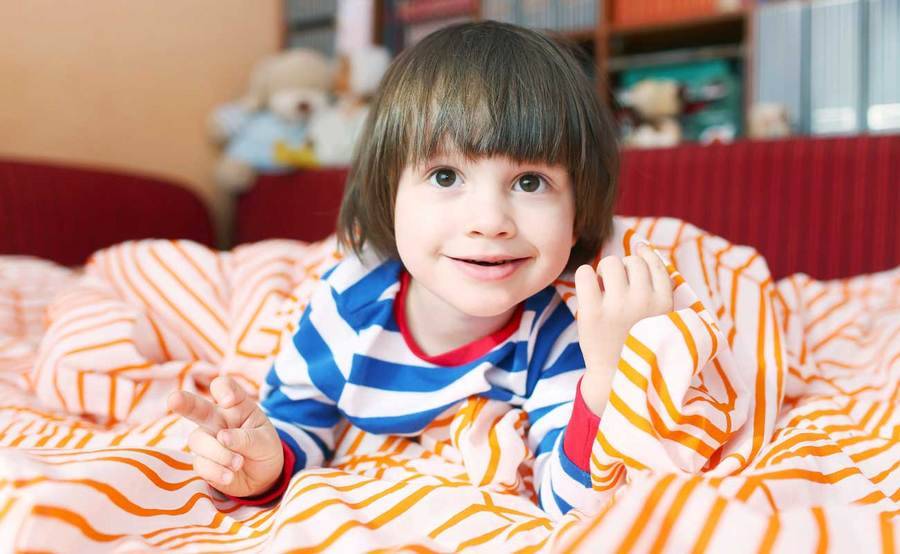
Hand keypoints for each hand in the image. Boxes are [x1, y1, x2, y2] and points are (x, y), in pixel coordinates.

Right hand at [168, 376, 283, 497]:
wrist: (263, 475)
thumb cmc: (263, 448)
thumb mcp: (264, 441)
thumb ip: (246, 438)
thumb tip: (222, 437)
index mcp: (236, 406)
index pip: (225, 387)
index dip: (224, 390)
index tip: (229, 400)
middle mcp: (216, 419)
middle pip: (195, 407)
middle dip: (183, 402)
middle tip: (173, 399)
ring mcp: (206, 440)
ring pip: (199, 441)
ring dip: (220, 454)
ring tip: (238, 463)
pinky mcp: (202, 461)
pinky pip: (200, 464)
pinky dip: (216, 471)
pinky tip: (230, 476)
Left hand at [573, 243, 673, 414]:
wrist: (617, 380)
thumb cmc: (639, 343)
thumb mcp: (661, 318)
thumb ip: (658, 286)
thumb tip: (643, 244)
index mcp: (665, 304)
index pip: (654, 263)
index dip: (643, 257)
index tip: (636, 262)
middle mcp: (644, 303)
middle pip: (630, 261)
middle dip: (623, 270)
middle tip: (618, 290)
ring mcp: (617, 307)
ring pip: (610, 263)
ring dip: (606, 273)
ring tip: (605, 292)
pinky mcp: (591, 314)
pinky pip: (585, 273)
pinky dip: (585, 278)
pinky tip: (590, 293)